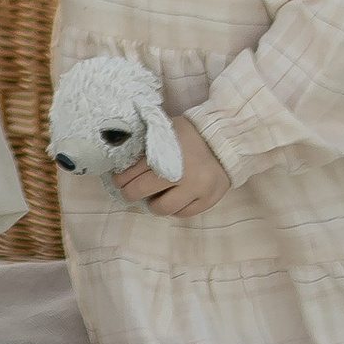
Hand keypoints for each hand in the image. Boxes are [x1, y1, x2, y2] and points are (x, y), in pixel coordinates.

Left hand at [116, 121, 232, 217]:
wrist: (225, 139)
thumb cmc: (190, 134)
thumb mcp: (165, 130)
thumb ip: (146, 144)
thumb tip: (121, 159)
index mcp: (167, 152)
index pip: (132, 171)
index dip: (120, 178)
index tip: (118, 180)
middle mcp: (181, 173)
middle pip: (142, 191)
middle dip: (130, 193)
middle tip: (128, 192)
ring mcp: (196, 189)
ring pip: (163, 208)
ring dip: (152, 205)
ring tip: (151, 199)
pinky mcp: (208, 200)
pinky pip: (183, 213)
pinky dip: (174, 209)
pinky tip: (171, 199)